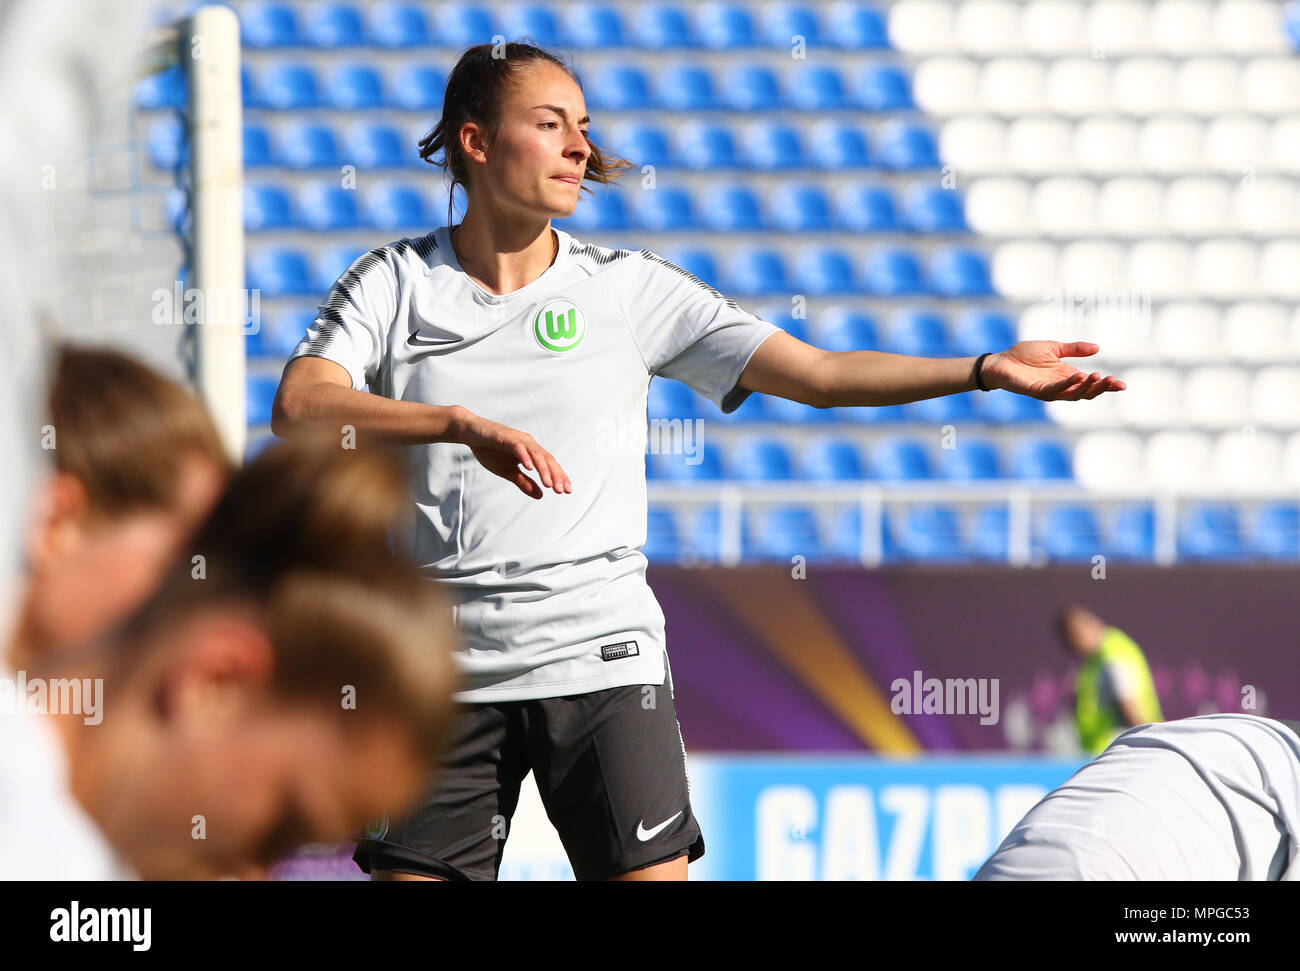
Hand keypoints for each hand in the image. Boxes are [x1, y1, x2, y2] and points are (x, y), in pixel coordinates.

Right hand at [447, 406, 571, 498]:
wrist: (471, 433)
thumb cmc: (490, 451)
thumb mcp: (508, 472)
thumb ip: (524, 482)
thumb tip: (541, 495)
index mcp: (531, 452)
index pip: (549, 465)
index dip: (559, 476)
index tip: (567, 491)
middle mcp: (529, 444)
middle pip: (546, 459)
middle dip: (555, 475)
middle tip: (561, 490)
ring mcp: (518, 439)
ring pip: (535, 454)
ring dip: (543, 469)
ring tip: (549, 484)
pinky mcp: (506, 437)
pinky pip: (518, 447)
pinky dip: (524, 456)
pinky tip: (529, 467)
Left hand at [982, 341, 1126, 400]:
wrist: (1001, 360)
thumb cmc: (1024, 355)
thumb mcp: (1054, 348)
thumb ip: (1075, 349)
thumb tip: (1097, 348)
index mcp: (1067, 376)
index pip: (1091, 384)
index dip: (1107, 386)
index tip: (1123, 384)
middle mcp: (1061, 386)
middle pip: (1087, 393)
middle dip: (1102, 388)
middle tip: (1116, 382)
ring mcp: (1049, 390)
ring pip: (1074, 395)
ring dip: (1088, 387)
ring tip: (1100, 376)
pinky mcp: (1037, 391)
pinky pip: (1056, 390)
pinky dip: (1069, 384)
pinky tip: (1079, 375)